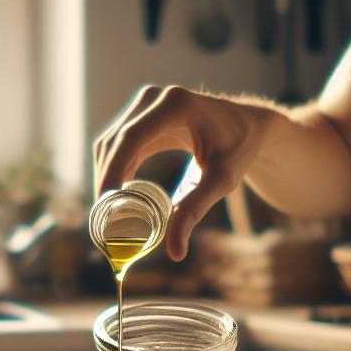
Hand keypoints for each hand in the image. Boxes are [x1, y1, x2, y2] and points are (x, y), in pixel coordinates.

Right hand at [91, 85, 279, 260]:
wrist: (248, 126)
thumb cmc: (238, 151)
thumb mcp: (221, 181)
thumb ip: (195, 211)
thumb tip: (175, 253)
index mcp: (175, 105)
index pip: (130, 139)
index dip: (111, 171)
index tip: (104, 205)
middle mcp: (155, 97)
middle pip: (115, 141)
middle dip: (105, 180)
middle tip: (102, 219)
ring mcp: (146, 103)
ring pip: (110, 142)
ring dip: (105, 175)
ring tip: (107, 212)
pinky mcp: (143, 114)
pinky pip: (118, 142)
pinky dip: (113, 168)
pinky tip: (115, 195)